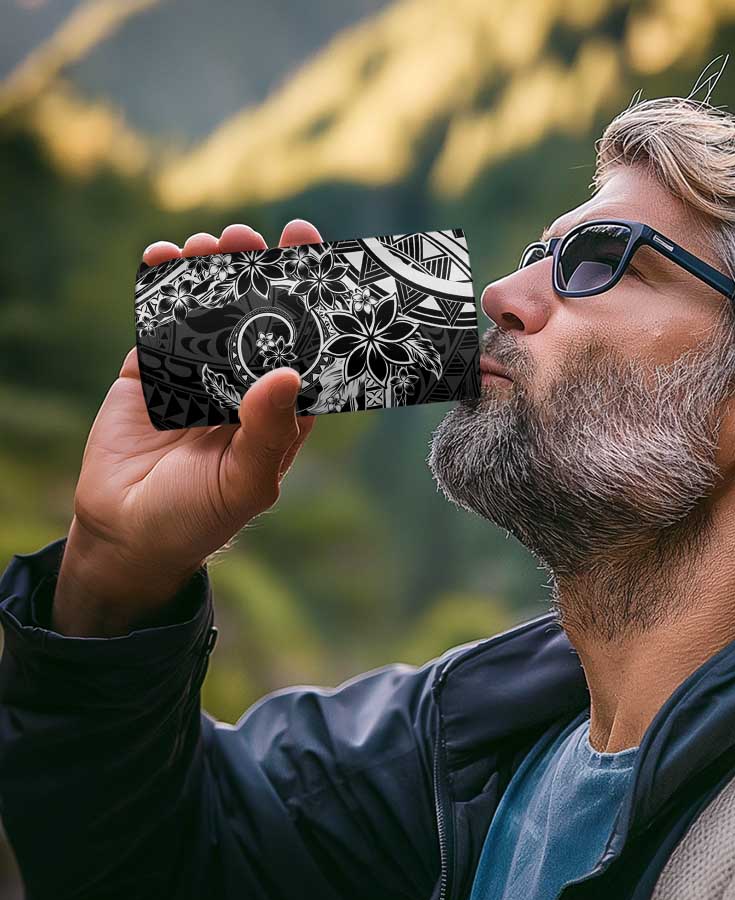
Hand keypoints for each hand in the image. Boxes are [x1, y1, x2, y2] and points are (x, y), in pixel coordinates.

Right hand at [52, 220, 321, 635]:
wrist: (127, 535)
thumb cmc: (200, 517)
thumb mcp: (245, 482)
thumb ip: (268, 432)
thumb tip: (288, 374)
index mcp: (280, 410)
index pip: (305, 348)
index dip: (313, 304)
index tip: (315, 259)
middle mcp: (244, 385)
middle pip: (259, 317)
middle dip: (259, 274)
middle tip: (253, 237)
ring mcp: (198, 374)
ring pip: (211, 310)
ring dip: (212, 272)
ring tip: (211, 243)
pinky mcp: (151, 371)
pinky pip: (159, 321)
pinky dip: (161, 287)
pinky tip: (164, 257)